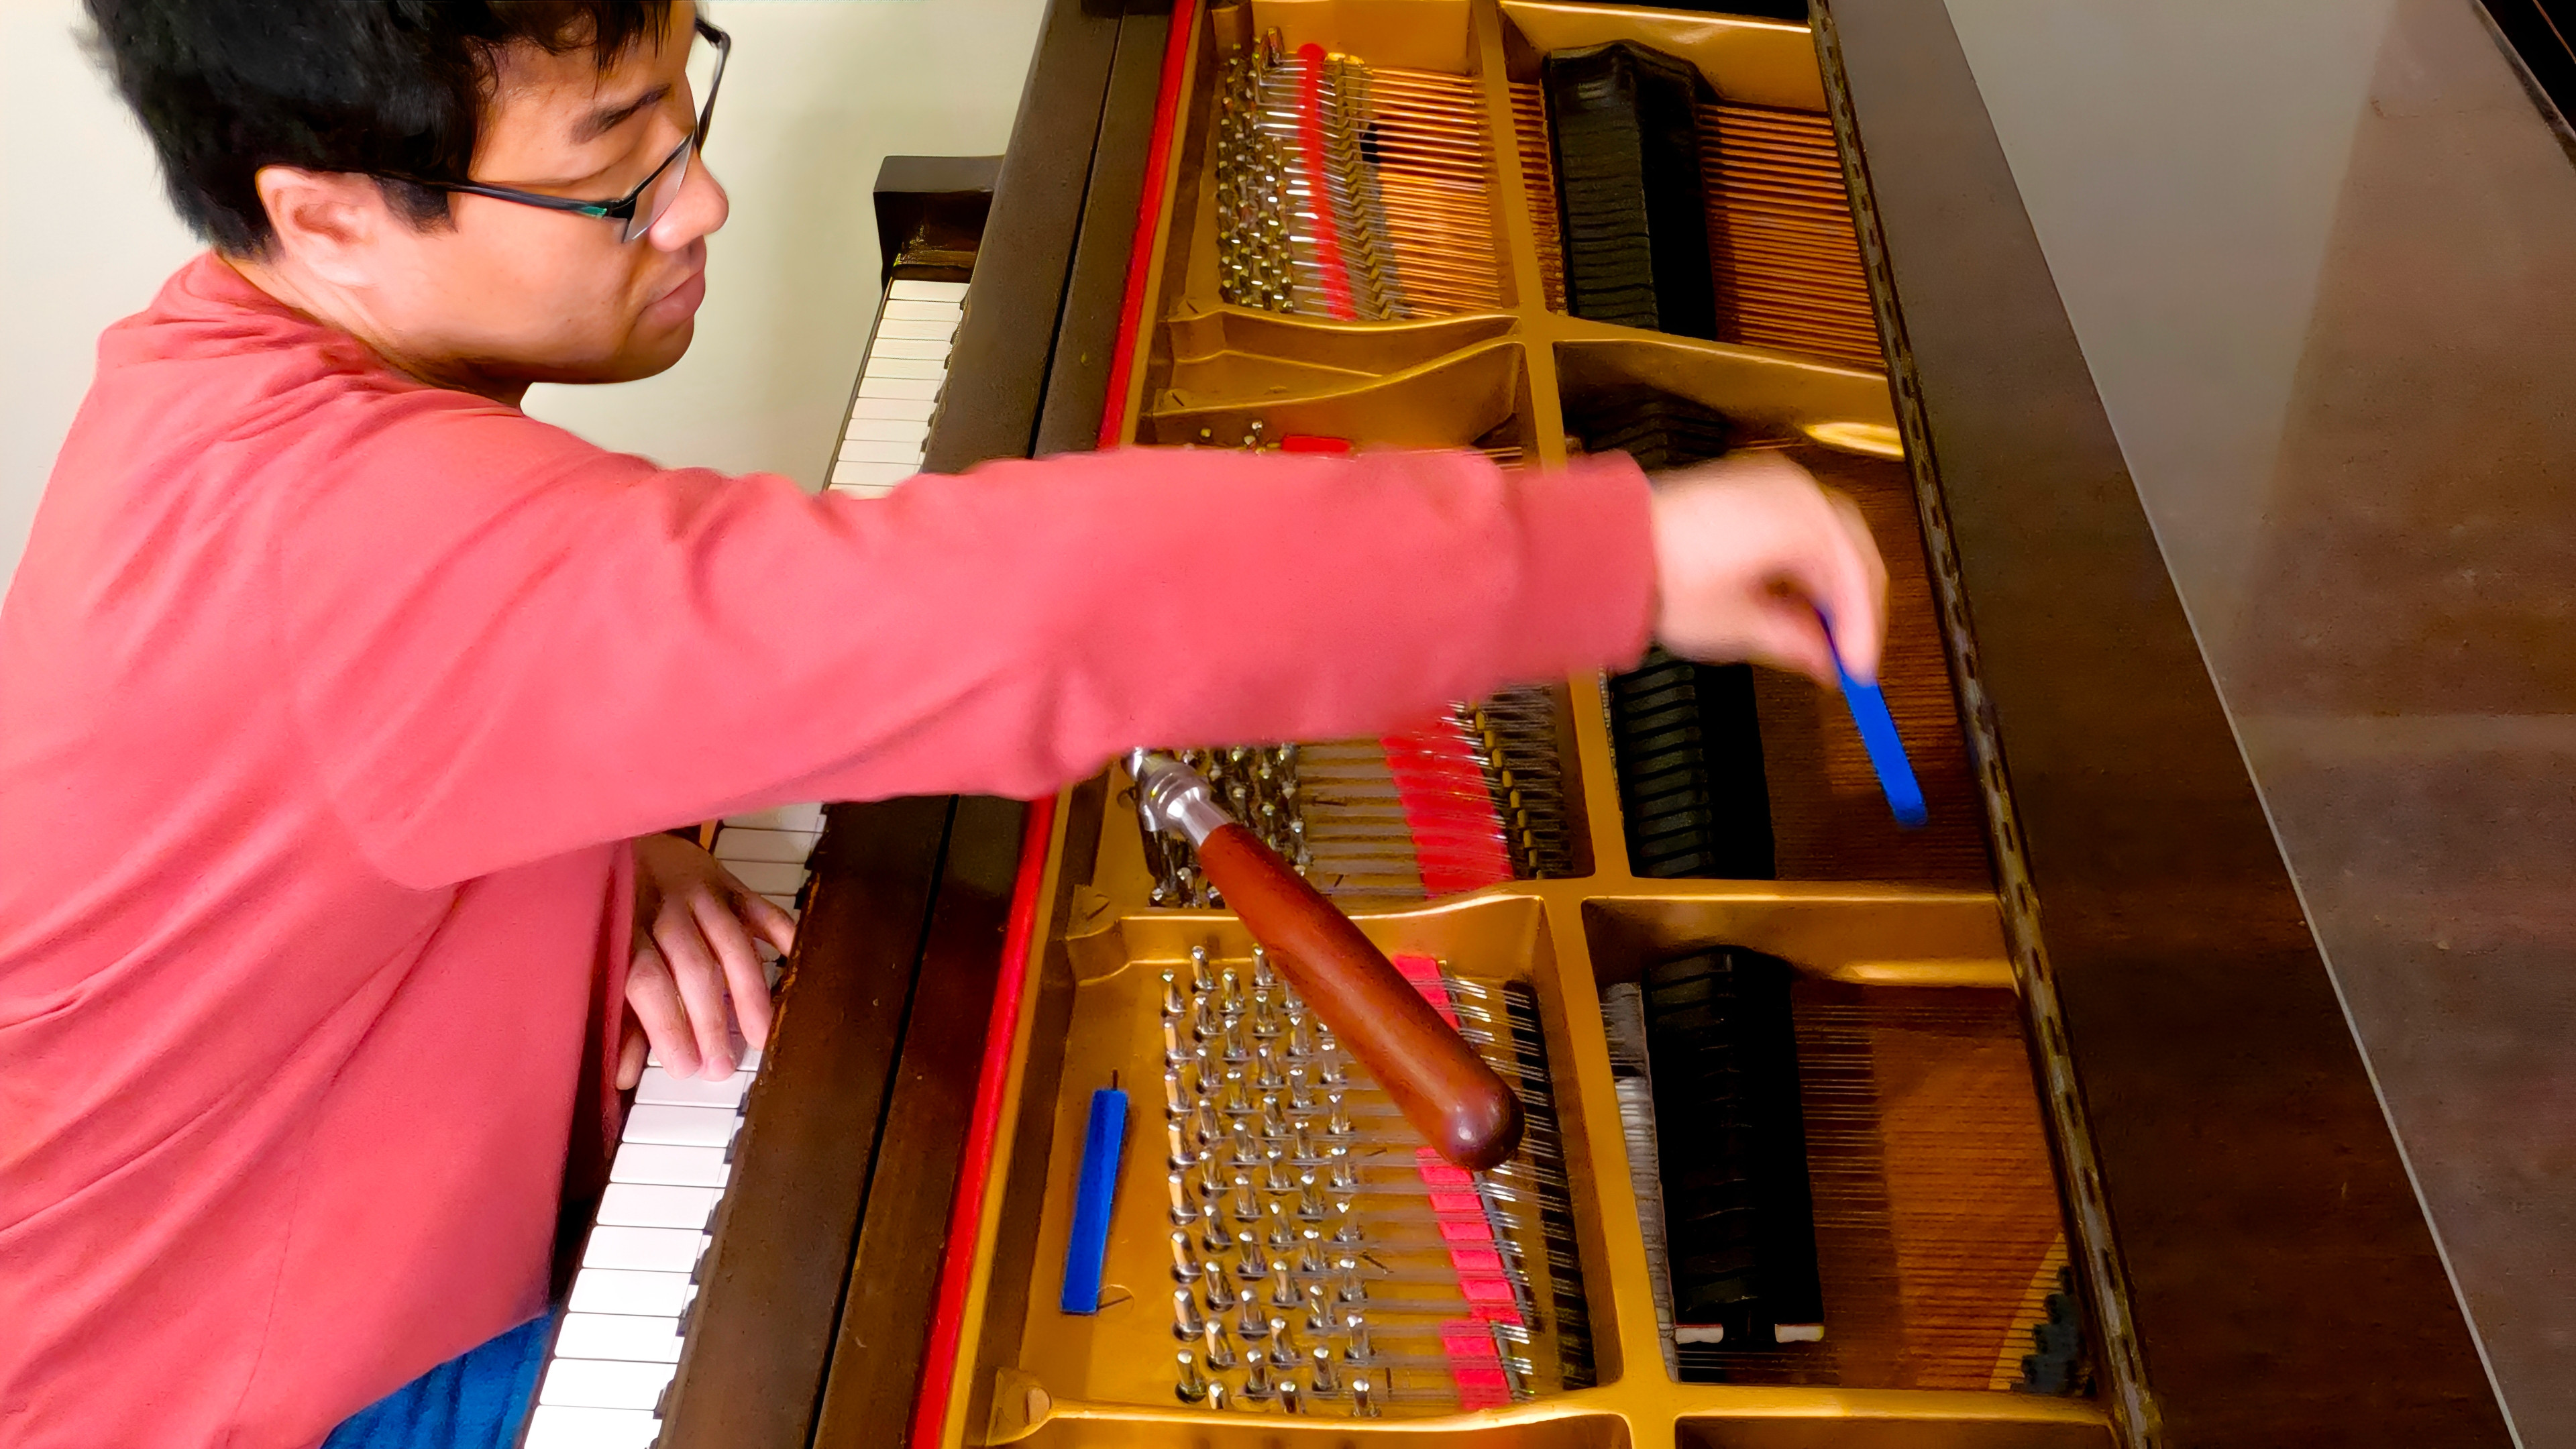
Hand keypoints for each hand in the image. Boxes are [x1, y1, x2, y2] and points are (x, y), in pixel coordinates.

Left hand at [619, 833, 797, 1087]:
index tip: (686, 1068)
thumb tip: (623, 1078)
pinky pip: (759, 906)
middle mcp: (662, 908)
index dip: (668, 1026)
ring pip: (730, 942)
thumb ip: (618, 1017)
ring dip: (749, 991)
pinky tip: (796, 961)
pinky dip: (781, 932)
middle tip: (724, 1066)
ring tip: (761, 1035)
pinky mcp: (726, 878)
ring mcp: (698, 890)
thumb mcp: (602, 961)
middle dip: (711, 1020)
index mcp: (623, 929)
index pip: (648, 982)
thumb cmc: (607, 909)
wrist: (616, 829)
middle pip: (693, 967)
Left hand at [1646, 451, 1888, 683]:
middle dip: (1854, 605)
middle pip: (1851, 551)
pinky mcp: (1749, 487)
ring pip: (1829, 536)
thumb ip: (1793, 641)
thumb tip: (1825, 660)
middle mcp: (1793, 492)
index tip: (1861, 669)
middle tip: (1850, 653)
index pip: (1853, 576)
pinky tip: (1796, 599)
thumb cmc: (1662, 576)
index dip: (1863, 627)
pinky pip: (1800, 523)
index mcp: (1799, 521)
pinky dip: (1806, 562)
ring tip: (1823, 633)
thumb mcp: (1736, 624)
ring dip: (1831, 584)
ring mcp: (1771, 483)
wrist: (1607, 545)